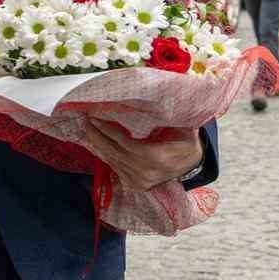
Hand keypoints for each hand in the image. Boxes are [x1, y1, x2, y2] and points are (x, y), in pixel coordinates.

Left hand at [84, 121, 204, 190]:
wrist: (192, 165)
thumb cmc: (186, 142)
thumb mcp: (185, 127)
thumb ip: (173, 115)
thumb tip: (162, 95)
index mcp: (158, 158)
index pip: (127, 143)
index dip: (109, 131)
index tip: (96, 117)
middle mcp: (147, 173)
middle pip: (115, 152)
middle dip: (98, 136)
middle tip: (87, 120)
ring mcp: (140, 181)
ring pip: (113, 161)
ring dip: (99, 144)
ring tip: (89, 128)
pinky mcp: (135, 185)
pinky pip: (115, 167)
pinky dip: (106, 154)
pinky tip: (99, 142)